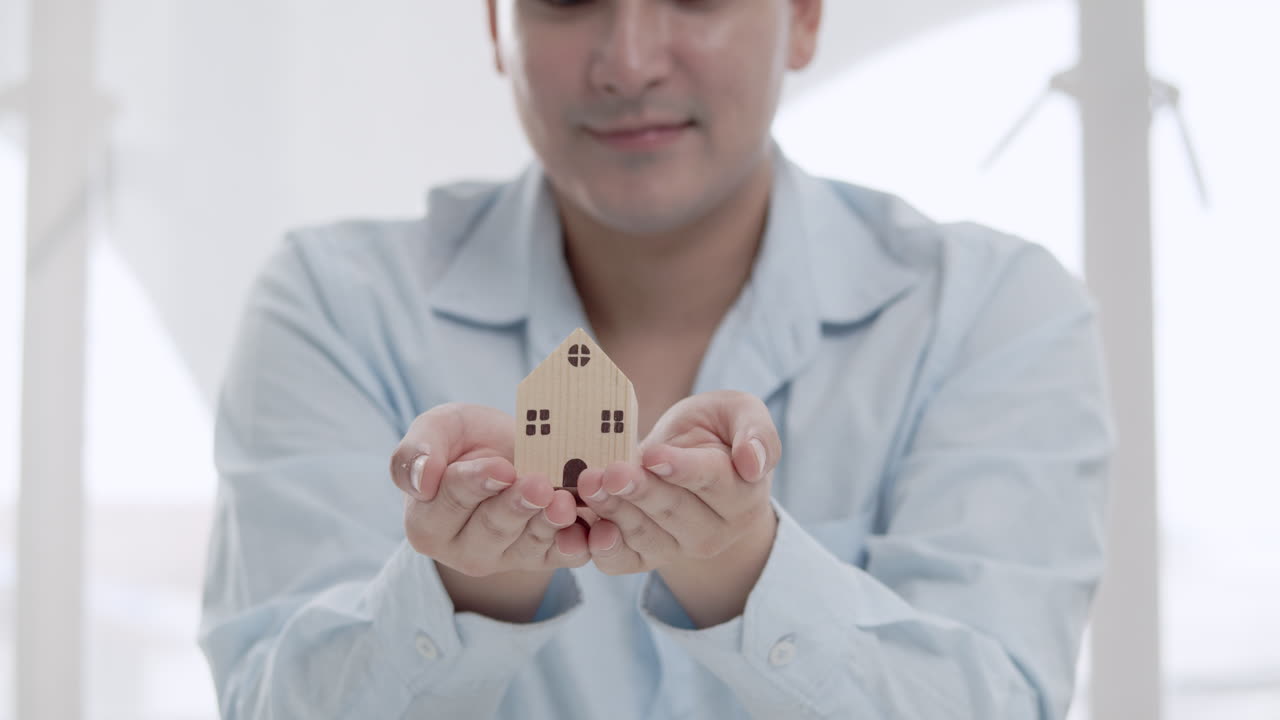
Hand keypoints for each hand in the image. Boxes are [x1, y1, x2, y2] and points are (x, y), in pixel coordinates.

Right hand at [389, 403, 589, 577]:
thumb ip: (416, 452)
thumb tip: (421, 480)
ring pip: (528, 545)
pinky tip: (587, 535)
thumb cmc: (468, 440)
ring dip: (548, 525)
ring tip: (564, 503)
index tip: (501, 468)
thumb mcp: (440, 429)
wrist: (514, 451)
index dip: (476, 484)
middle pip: (492, 529)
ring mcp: (506, 558)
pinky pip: (561, 558)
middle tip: (540, 485)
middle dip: (517, 506)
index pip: (450, 502)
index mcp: (427, 522)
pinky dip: (575, 547)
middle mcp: (463, 549)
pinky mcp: (544, 559)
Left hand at [575, 391, 780, 575]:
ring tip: (589, 485)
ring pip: (646, 536)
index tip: (652, 455)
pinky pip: (624, 562)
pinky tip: (582, 531)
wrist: (693, 460)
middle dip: (638, 490)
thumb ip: (757, 432)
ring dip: (614, 512)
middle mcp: (715, 529)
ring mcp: (680, 547)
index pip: (712, 480)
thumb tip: (752, 463)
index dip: (681, 469)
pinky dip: (601, 549)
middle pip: (673, 510)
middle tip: (608, 472)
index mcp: (742, 492)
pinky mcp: (648, 558)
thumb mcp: (741, 413)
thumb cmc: (717, 431)